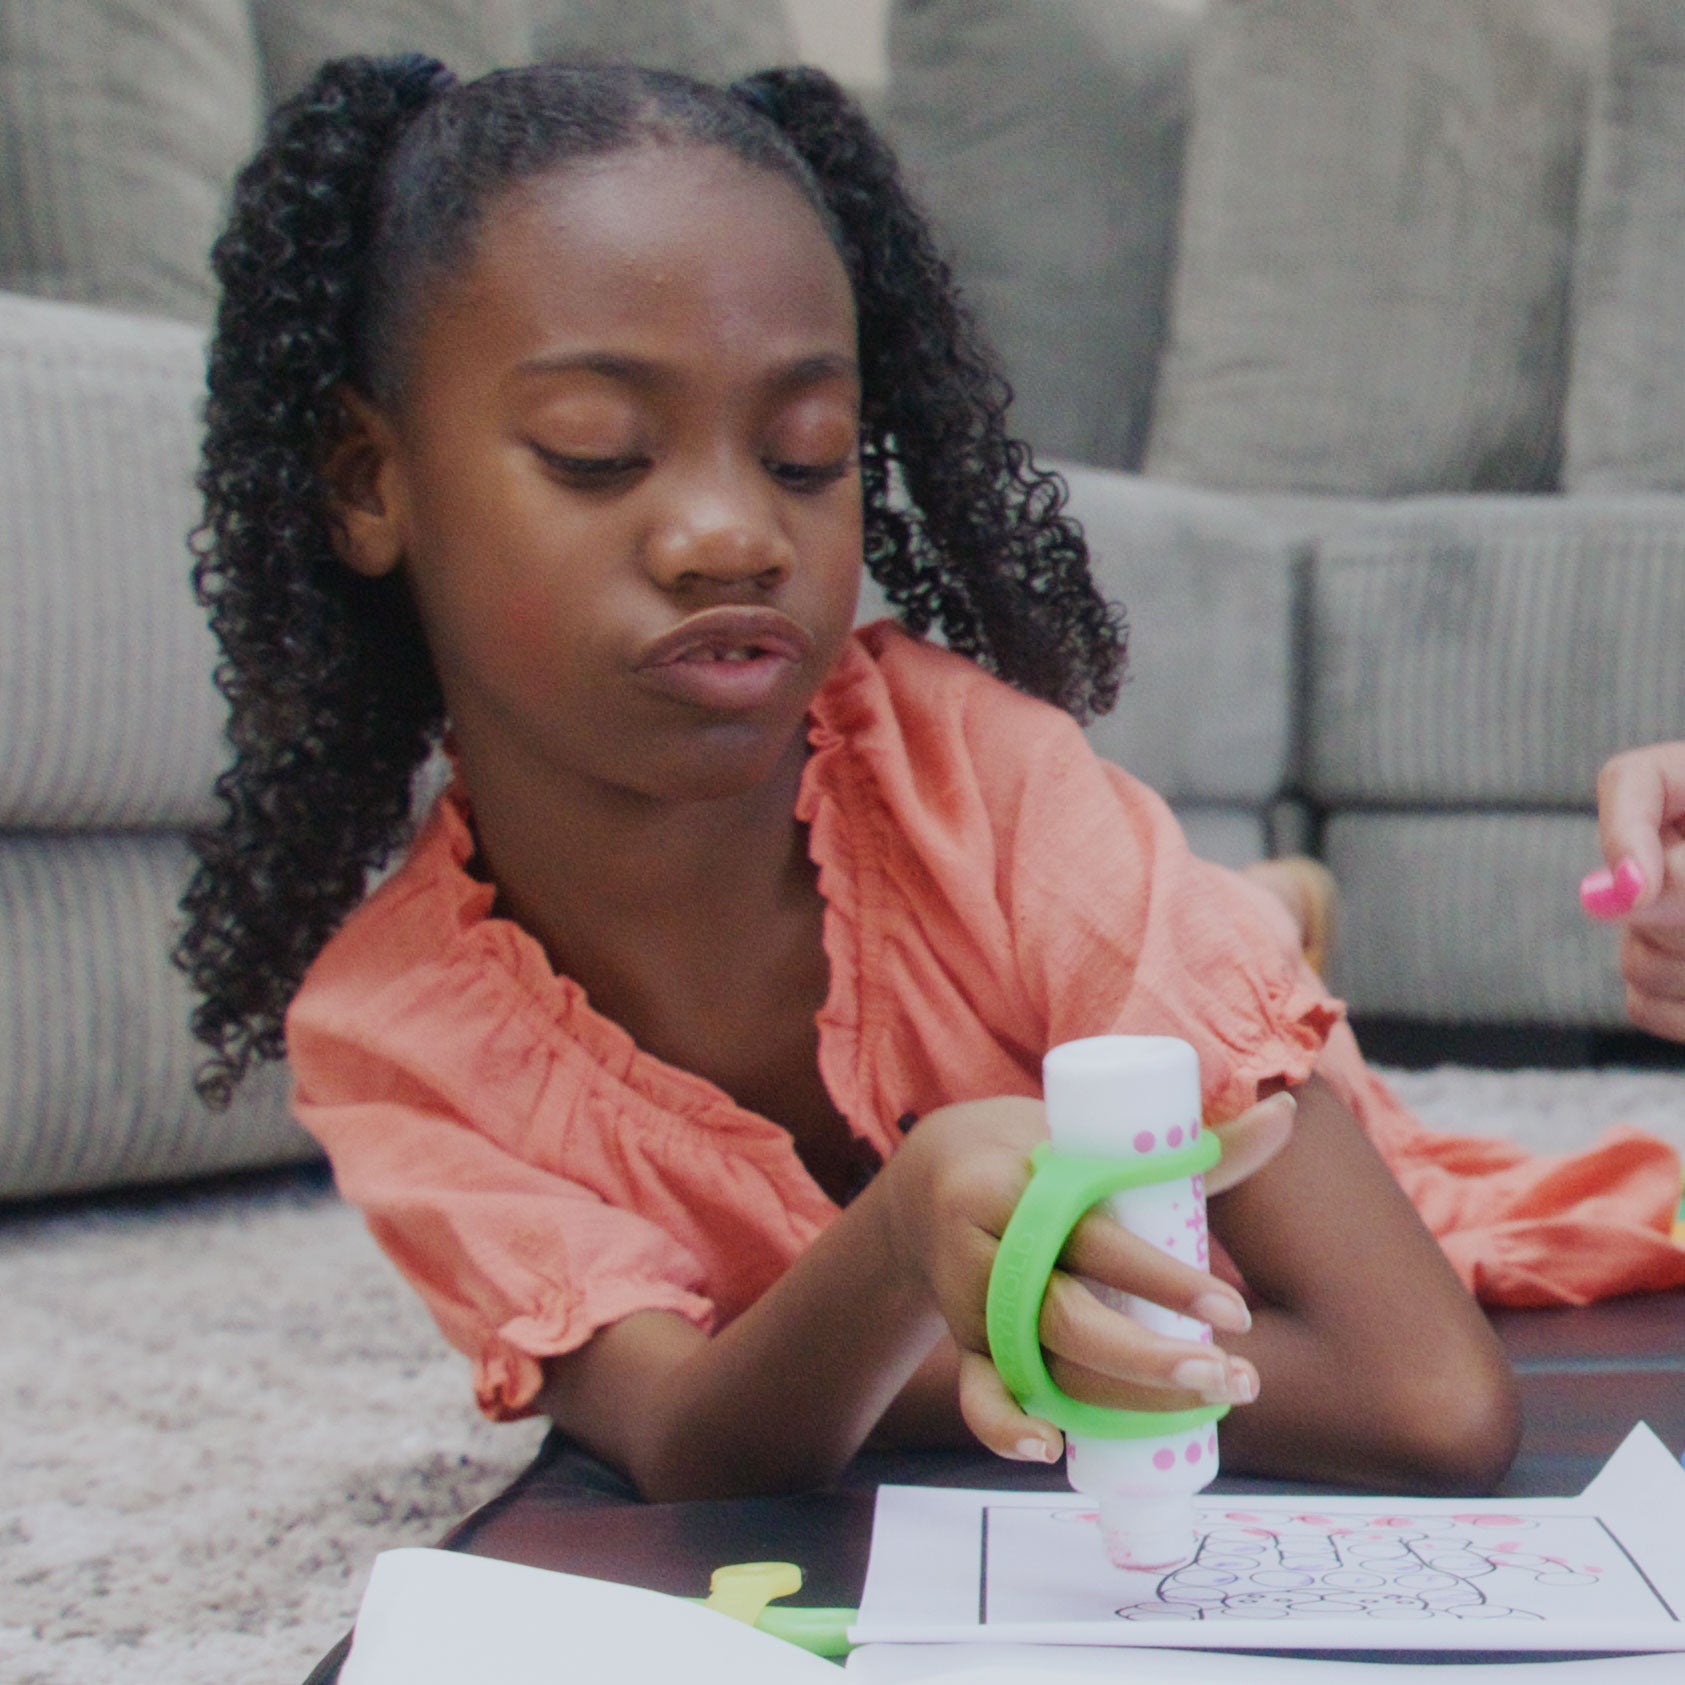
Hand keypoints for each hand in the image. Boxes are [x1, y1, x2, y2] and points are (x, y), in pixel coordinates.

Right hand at [877, 1087, 1295, 1464]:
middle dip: (1151, 1360)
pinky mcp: (967, 1343)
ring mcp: (974, 1304)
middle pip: (1067, 1317)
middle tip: (1232, 1378)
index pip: (1096, 1241)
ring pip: (1042, 1365)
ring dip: (1122, 1401)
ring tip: (1204, 1410)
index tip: (1234, 1313)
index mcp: (1020, 1188)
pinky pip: (977, 1396)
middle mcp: (990, 1250)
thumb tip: (1286, 1111)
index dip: (1164, 1282)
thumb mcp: (1096, 1145)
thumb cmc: (1039, 1156)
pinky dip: (1003, 1428)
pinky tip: (1050, 1448)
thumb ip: (1190, 1146)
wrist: (934, 1175)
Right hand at [1584, 743, 1684, 1039]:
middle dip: (1683, 921)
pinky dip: (1684, 1016)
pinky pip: (1643, 1004)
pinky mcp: (1666, 981)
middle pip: (1631, 887)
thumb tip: (1616, 893)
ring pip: (1634, 957)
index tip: (1639, 887)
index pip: (1629, 781)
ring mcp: (1670, 920)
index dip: (1622, 832)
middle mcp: (1677, 853)